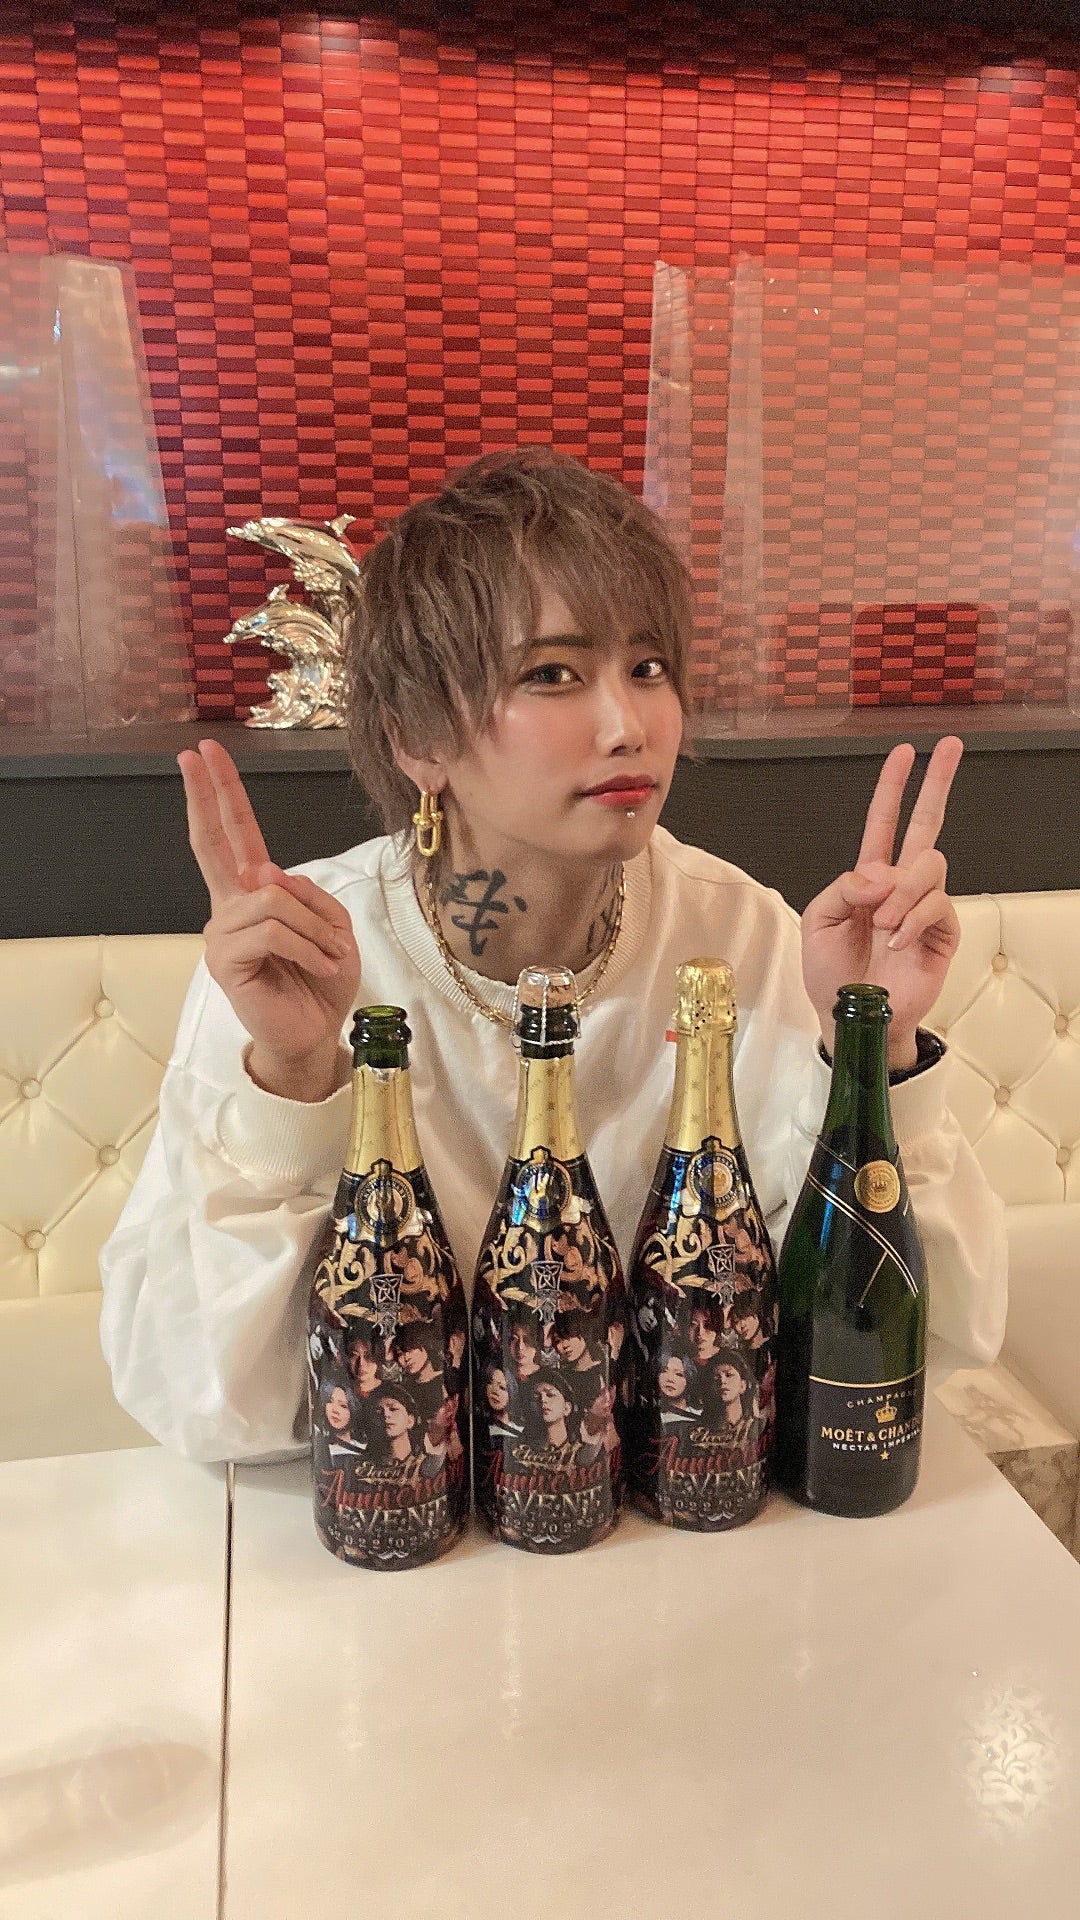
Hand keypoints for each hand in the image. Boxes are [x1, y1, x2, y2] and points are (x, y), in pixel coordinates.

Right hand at [178, 739, 360, 1099]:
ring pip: (273, 899)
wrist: (314, 1033)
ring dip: (315, 928)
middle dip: (208, 793)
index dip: (219, 793)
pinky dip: (308, 947)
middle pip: (214, 842)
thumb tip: (264, 873)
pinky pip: (274, 931)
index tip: (203, 753)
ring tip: (327, 956)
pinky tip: (319, 966)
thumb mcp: (333, 927)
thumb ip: (306, 894)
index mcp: (255, 892)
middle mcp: (231, 906)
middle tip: (196, 753)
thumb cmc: (322, 980)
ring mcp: (224, 932)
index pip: (234, 834)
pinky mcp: (226, 960)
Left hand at [800, 737, 962, 1070]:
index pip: (884, 822)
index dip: (892, 787)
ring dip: (901, 892)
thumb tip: (879, 872)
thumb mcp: (817, 922)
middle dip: (937, 783)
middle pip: (927, 824)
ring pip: (929, 865)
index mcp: (869, 877)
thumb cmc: (831, 973)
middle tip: (949, 747)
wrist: (850, 1017)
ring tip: (881, 926)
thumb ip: (842, 888)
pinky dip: (912, 921)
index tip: (903, 751)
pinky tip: (895, 942)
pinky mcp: (942, 932)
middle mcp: (900, 885)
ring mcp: (924, 907)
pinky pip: (937, 904)